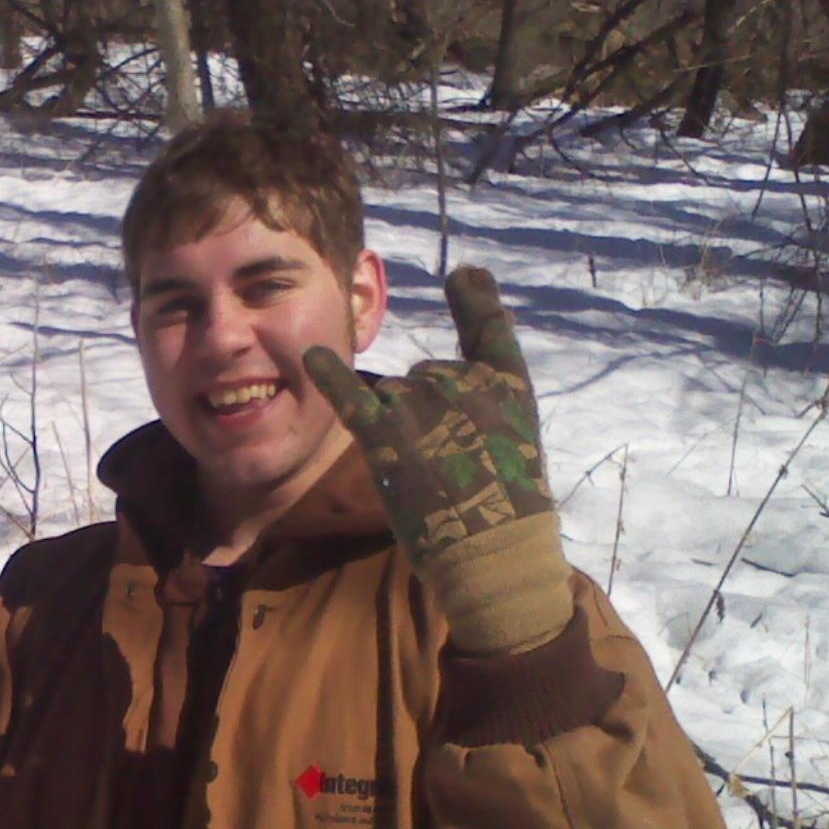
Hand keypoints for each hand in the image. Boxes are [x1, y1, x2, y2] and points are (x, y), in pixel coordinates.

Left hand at [303, 266, 571, 653]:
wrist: (492, 553)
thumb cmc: (509, 504)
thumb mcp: (518, 436)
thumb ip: (489, 393)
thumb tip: (448, 363)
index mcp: (507, 382)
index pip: (488, 328)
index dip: (474, 300)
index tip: (462, 275)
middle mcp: (462, 381)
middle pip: (426, 375)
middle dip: (429, 410)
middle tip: (450, 461)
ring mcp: (421, 407)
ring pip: (393, 394)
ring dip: (400, 425)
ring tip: (426, 472)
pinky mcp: (385, 439)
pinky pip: (350, 397)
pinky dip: (328, 376)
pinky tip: (310, 355)